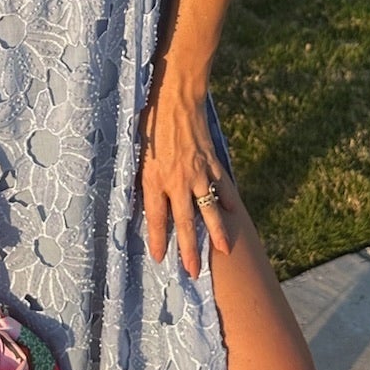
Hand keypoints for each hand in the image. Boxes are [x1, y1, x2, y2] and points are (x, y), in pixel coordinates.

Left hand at [138, 78, 238, 278]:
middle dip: (188, 249)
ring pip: (209, 210)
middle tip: (192, 272)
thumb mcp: (136, 150)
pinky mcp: (211, 163)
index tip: (159, 258)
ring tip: (223, 252)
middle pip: (184, 223)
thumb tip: (144, 196)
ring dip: (217, 233)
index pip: (157, 218)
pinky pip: (221, 187)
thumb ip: (142, 176)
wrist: (175, 97)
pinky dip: (228, 201)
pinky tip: (233, 215)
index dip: (158, 240)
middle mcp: (177, 181)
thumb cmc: (149, 120)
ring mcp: (198, 173)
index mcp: (155, 179)